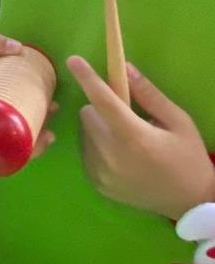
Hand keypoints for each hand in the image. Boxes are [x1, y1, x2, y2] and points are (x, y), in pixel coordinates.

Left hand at [68, 56, 214, 219]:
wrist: (191, 204)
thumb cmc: (187, 158)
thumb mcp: (178, 121)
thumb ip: (148, 94)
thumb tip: (124, 69)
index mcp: (134, 136)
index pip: (103, 100)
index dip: (87, 78)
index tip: (73, 60)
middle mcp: (111, 155)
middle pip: (88, 114)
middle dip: (102, 108)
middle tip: (125, 116)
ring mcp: (101, 172)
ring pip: (86, 133)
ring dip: (99, 128)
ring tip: (126, 140)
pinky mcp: (97, 184)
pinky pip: (87, 152)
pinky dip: (98, 148)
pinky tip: (122, 156)